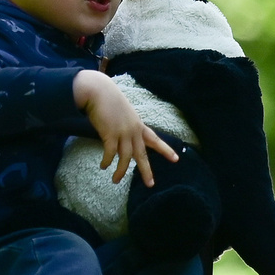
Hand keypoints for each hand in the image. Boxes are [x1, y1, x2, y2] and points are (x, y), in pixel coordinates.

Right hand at [76, 70, 177, 185]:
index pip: (155, 140)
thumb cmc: (109, 100)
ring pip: (125, 158)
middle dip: (146, 171)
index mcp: (138, 125)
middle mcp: (133, 131)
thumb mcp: (124, 114)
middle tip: (150, 184)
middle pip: (141, 154)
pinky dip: (107, 161)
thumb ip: (126, 127)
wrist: (99, 91)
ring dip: (120, 171)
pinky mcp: (110, 134)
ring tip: (116, 181)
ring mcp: (122, 132)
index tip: (176, 159)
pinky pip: (110, 153)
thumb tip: (123, 139)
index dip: (166, 150)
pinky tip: (103, 166)